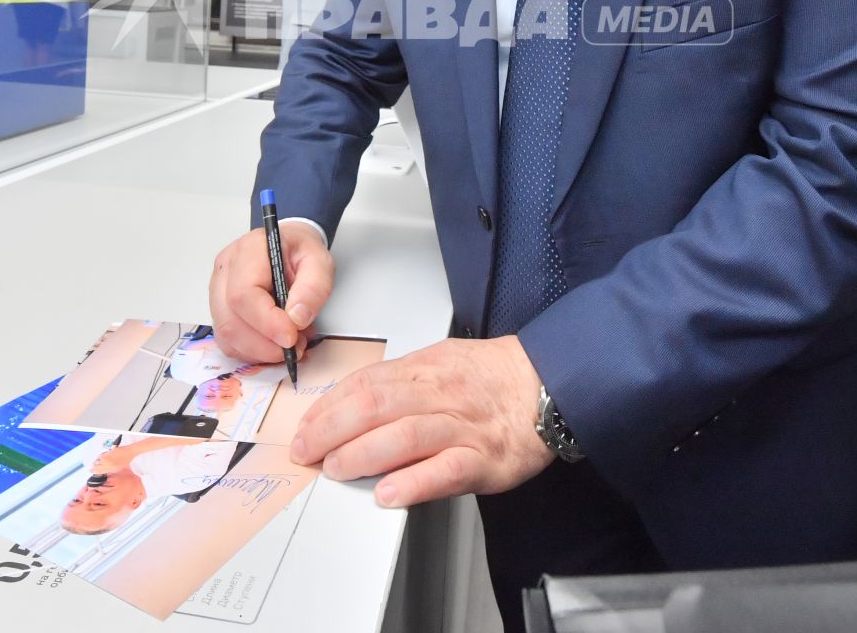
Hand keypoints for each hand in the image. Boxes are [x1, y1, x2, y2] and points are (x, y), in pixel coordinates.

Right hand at [207, 225, 333, 363]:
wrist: (288, 246)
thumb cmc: (299, 252)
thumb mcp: (319, 261)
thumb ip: (313, 288)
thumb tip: (296, 318)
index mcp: (249, 250)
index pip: (244, 293)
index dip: (266, 322)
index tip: (291, 336)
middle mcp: (226, 269)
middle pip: (230, 319)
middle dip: (264, 344)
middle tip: (295, 346)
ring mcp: (217, 289)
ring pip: (226, 334)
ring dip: (259, 350)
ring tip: (288, 345)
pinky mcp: (219, 308)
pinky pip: (227, 340)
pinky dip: (250, 351)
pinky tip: (271, 345)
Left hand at [290, 335, 553, 507]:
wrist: (550, 384)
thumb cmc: (493, 378)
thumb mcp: (442, 363)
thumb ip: (399, 382)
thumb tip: (350, 403)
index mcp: (425, 369)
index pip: (365, 384)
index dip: (329, 407)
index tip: (306, 427)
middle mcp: (440, 394)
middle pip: (376, 406)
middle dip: (332, 430)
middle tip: (307, 452)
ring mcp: (462, 427)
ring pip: (404, 435)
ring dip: (362, 454)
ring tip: (336, 470)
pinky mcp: (485, 459)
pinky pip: (446, 470)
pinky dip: (414, 482)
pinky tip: (389, 493)